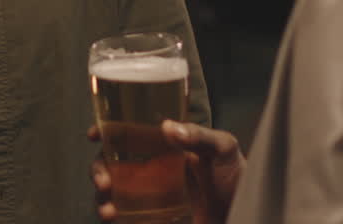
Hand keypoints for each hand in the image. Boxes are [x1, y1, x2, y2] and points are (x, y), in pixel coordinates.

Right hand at [89, 120, 243, 223]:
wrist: (247, 213)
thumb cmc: (237, 177)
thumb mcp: (224, 149)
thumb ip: (200, 136)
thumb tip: (168, 127)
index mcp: (163, 145)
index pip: (128, 133)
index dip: (106, 131)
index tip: (95, 134)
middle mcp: (151, 168)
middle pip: (111, 163)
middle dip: (98, 169)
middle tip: (103, 180)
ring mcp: (150, 194)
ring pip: (113, 192)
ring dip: (101, 199)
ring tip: (108, 209)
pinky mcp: (152, 217)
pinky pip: (125, 215)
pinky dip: (113, 215)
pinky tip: (115, 217)